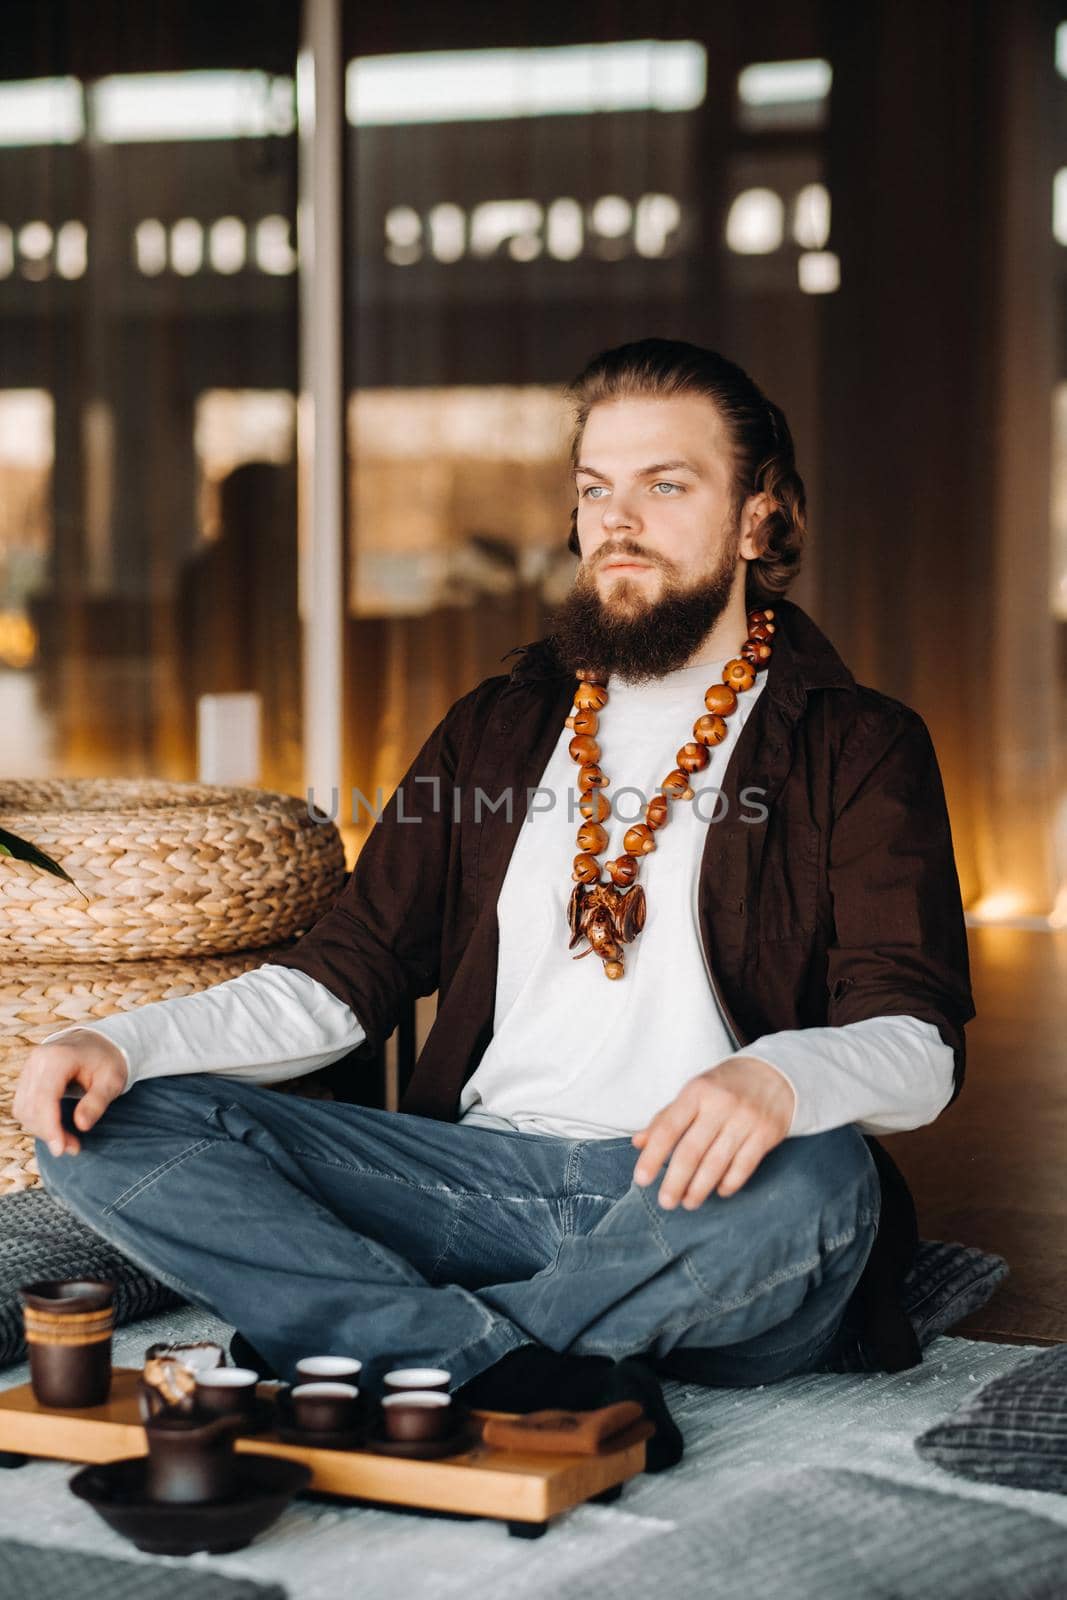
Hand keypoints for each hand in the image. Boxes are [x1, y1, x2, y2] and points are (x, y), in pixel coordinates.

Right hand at [13, 1031, 127, 1158]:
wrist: (98, 1042)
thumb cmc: (107, 1061)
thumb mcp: (112, 1081)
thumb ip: (96, 1102)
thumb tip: (81, 1126)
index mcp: (58, 1058)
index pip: (45, 1098)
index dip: (50, 1127)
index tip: (62, 1150)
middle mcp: (38, 1060)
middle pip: (31, 1107)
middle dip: (49, 1133)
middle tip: (73, 1148)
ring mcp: (29, 1067)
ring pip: (23, 1109)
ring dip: (41, 1130)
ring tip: (67, 1140)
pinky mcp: (27, 1077)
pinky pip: (23, 1105)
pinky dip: (36, 1122)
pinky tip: (56, 1129)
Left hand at [631, 1056, 795, 1209]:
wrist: (773, 1074)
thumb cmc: (724, 1087)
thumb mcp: (694, 1093)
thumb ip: (666, 1117)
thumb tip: (638, 1143)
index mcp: (697, 1092)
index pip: (668, 1127)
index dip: (653, 1156)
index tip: (641, 1179)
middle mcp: (721, 1104)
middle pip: (692, 1151)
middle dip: (676, 1181)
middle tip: (666, 1202)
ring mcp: (746, 1119)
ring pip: (717, 1163)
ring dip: (700, 1188)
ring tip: (688, 1203)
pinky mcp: (766, 1133)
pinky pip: (744, 1166)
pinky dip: (729, 1183)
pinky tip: (719, 1191)